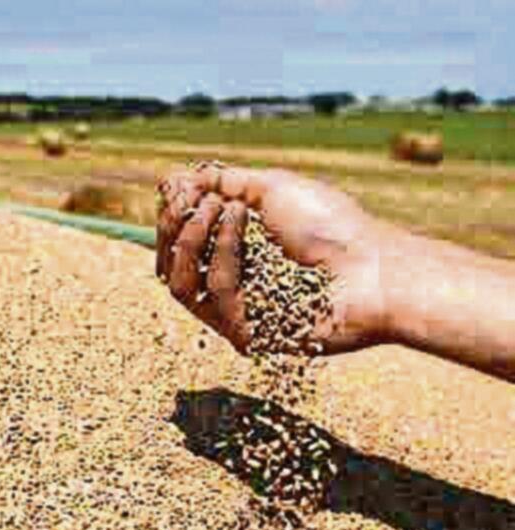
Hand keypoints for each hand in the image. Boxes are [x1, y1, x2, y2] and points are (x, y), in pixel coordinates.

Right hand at [156, 165, 393, 353]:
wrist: (376, 267)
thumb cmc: (333, 226)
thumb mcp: (272, 188)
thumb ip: (222, 184)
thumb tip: (174, 179)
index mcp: (233, 258)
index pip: (177, 245)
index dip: (170, 216)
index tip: (181, 188)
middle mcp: (229, 289)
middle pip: (169, 265)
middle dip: (175, 224)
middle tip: (198, 197)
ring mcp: (235, 315)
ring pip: (179, 283)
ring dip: (191, 237)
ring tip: (222, 207)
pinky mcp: (246, 336)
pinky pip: (214, 293)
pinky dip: (224, 250)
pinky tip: (242, 222)